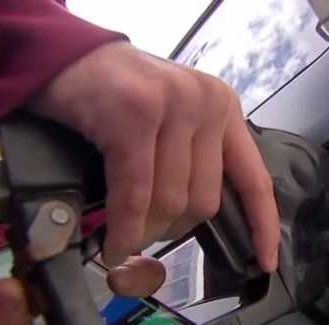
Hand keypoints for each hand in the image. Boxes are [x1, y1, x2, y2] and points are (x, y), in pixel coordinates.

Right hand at [28, 41, 279, 270]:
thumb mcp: (169, 121)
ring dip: (142, 231)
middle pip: (203, 202)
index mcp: (223, 107)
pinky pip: (136, 195)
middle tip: (141, 233)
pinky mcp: (135, 115)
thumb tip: (197, 221)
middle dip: (170, 231)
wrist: (62, 58)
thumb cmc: (112, 96)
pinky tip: (114, 239)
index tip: (266, 261)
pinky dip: (124, 226)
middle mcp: (207, 103)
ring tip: (122, 233)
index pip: (254, 178)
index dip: (262, 225)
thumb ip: (192, 159)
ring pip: (170, 203)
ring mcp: (173, 105)